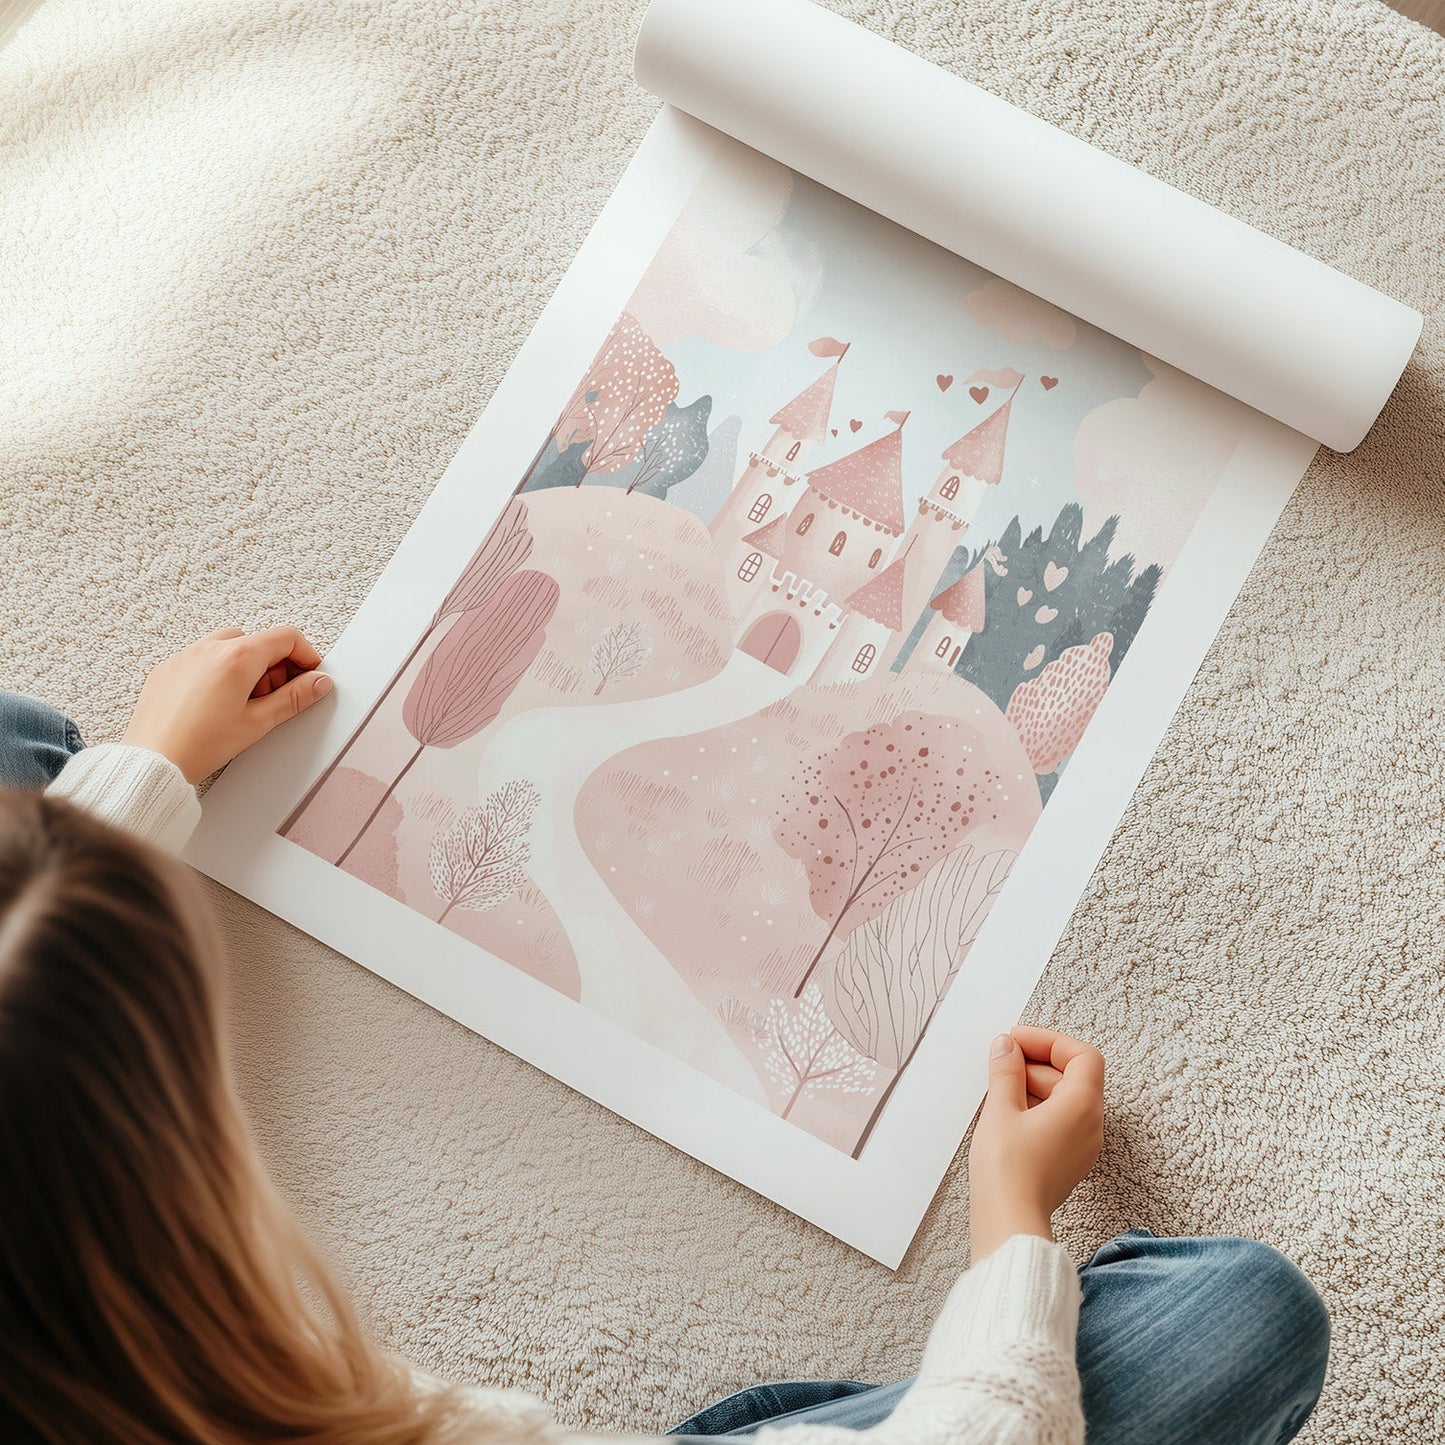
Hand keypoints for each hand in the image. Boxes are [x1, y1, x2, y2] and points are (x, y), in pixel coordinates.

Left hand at [122, 626, 331, 782]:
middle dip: (275, 665)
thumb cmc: (199, 745)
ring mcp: (186, 655)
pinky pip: (201, 657)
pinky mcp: (168, 668)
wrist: (153, 761)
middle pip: (258, 641)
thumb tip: (318, 683)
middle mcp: (210, 648)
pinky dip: (217, 671)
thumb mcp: (258, 722)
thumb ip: (294, 698)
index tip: (309, 676)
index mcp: (238, 657)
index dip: (306, 655)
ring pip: (229, 645)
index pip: (286, 638)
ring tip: (244, 701)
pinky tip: (216, 702)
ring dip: (246, 665)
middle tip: (275, 697)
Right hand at [967, 1026, 1104, 1262]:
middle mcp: (1091, 1125)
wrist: (1009, 1222)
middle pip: (1074, 1076)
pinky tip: (1007, 1112)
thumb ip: (1006, 1070)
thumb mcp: (1001, 1108)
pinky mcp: (1068, 1161)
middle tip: (1002, 1060)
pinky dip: (1037, 1107)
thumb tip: (1007, 1047)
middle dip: (1037, 1062)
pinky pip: (1060, 1121)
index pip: (1082, 1055)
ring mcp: (1082, 1146)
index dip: (1049, 1041)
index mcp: (1083, 1106)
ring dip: (1035, 1084)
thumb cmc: (1008, 1171)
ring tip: (999, 1087)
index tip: (1017, 1040)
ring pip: (1065, 1099)